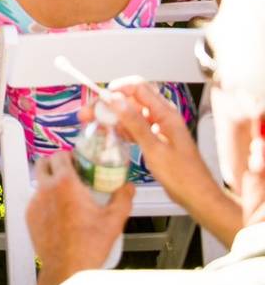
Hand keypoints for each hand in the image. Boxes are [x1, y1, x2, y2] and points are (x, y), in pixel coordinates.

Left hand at [27, 152, 133, 284]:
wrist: (67, 267)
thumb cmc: (90, 244)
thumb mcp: (113, 219)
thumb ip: (123, 198)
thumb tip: (128, 187)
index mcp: (65, 184)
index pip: (59, 155)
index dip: (69, 155)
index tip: (78, 161)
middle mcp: (46, 189)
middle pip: (43, 163)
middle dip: (55, 164)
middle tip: (70, 172)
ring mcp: (35, 202)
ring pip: (39, 182)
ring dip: (51, 183)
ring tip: (68, 195)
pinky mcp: (29, 215)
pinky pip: (36, 200)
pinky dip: (46, 200)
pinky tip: (61, 212)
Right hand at [86, 79, 211, 206]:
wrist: (197, 196)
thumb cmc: (181, 175)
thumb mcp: (154, 149)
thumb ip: (135, 123)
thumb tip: (115, 101)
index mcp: (166, 114)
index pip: (139, 88)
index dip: (117, 89)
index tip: (99, 99)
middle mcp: (162, 117)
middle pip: (132, 99)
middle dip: (109, 103)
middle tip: (88, 114)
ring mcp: (158, 128)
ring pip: (132, 114)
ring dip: (113, 116)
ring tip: (94, 124)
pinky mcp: (155, 139)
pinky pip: (135, 127)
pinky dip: (122, 129)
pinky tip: (111, 136)